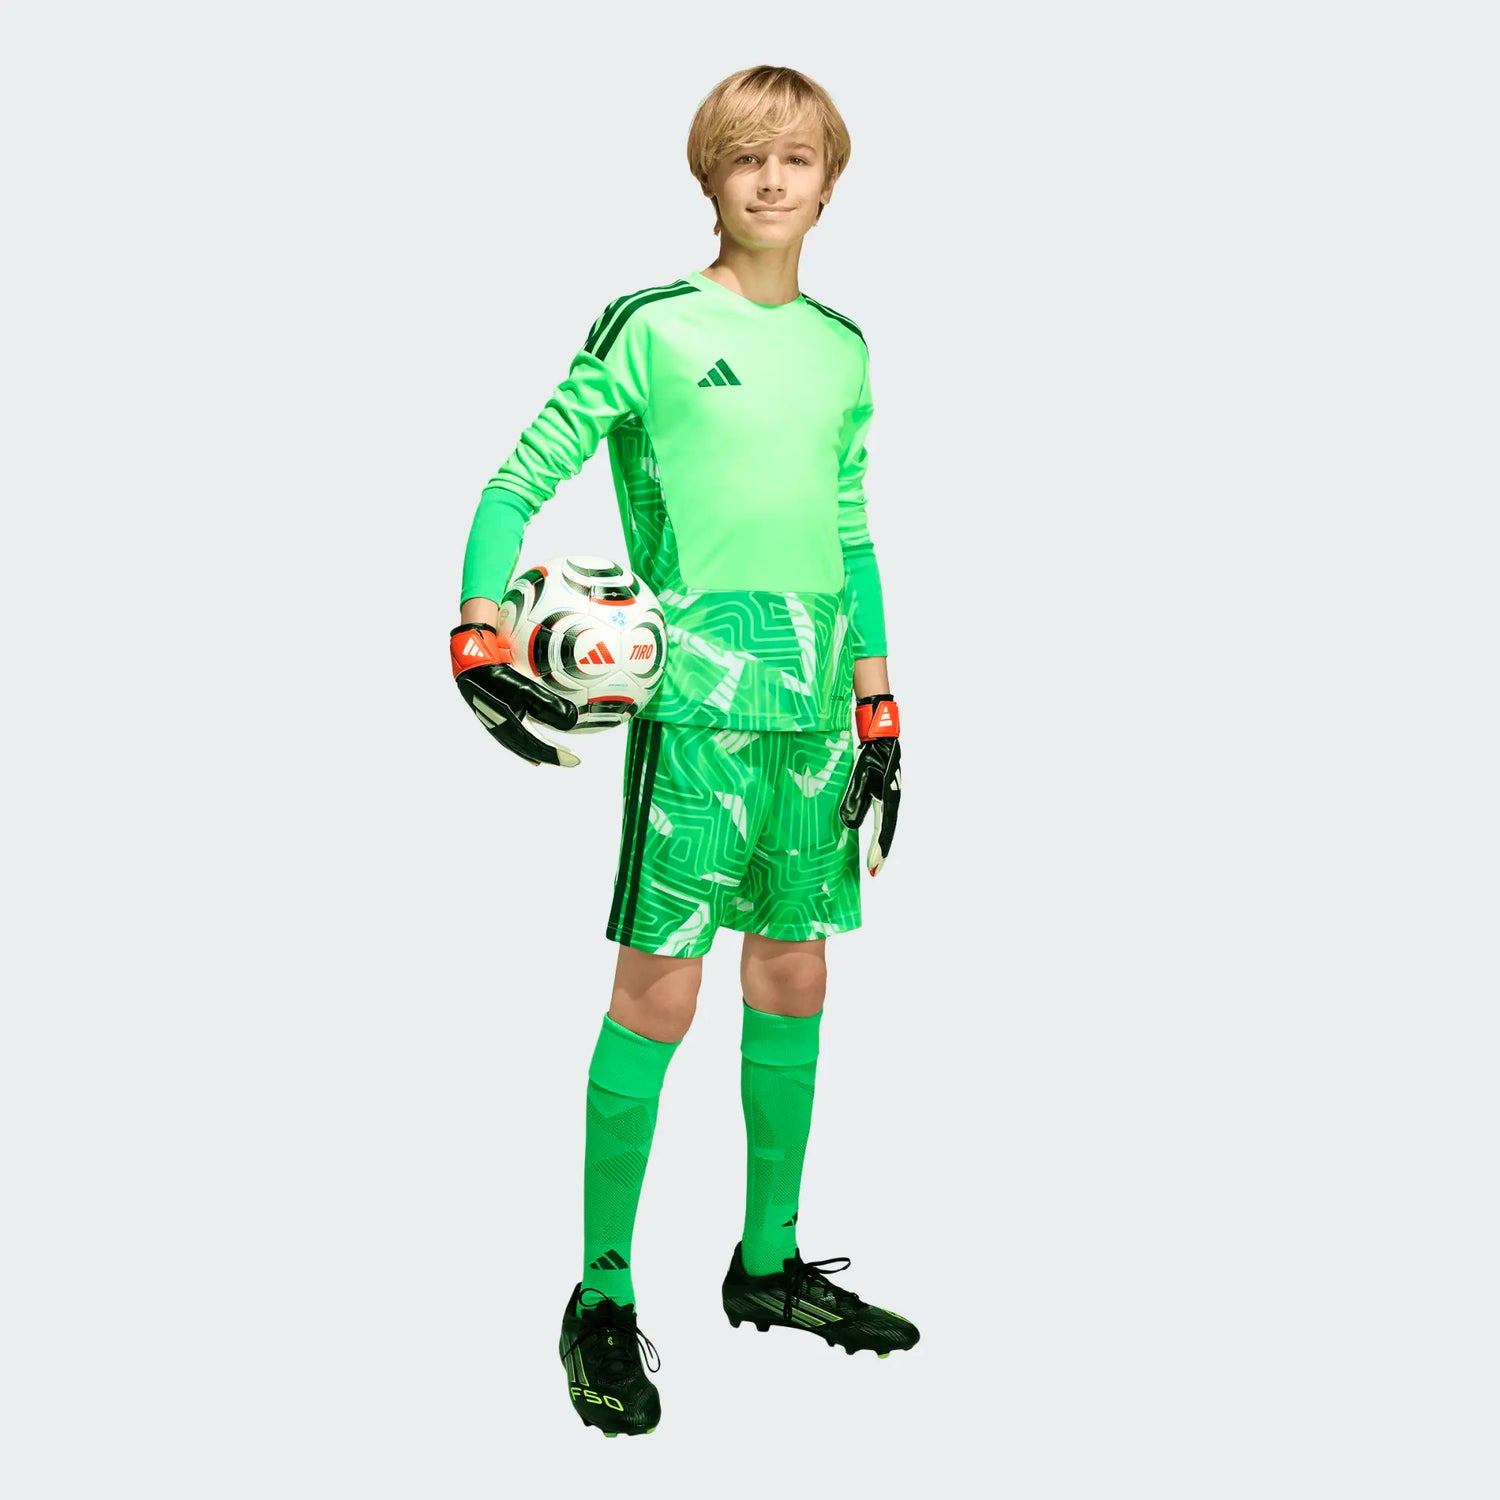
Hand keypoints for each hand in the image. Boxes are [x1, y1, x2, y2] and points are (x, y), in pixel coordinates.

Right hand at [450, 622, 581, 766]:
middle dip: (550, 756)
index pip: (539, 748)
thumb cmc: (496, 678)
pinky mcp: (493, 718)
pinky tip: (525, 741)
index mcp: (511, 729)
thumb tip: (572, 722)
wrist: (471, 666)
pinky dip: (523, 744)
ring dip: (535, 752)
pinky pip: (512, 738)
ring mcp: (496, 726)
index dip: (558, 755)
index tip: (576, 760)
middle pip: (530, 751)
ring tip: (546, 758)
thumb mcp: (526, 690)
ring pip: (519, 746)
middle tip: (568, 760)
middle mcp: (503, 732)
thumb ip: (549, 706)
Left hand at [838, 694, 901, 875]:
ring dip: (882, 843)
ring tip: (875, 861)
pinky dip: (881, 830)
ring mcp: (891, 795)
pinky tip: (874, 838)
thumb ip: (855, 797)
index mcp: (889, 796)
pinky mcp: (885, 792)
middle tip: (875, 870)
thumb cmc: (871, 751)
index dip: (879, 849)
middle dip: (882, 852)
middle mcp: (893, 799)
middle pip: (888, 831)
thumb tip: (849, 824)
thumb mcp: (859, 773)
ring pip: (887, 824)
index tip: (874, 868)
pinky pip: (884, 816)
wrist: (881, 733)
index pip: (884, 829)